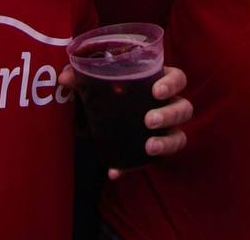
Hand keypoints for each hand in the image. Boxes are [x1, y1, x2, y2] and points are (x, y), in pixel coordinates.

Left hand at [57, 64, 192, 178]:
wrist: (93, 119)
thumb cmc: (103, 92)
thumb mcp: (91, 84)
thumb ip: (79, 78)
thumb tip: (65, 78)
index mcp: (157, 81)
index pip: (177, 78)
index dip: (172, 84)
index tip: (156, 92)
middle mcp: (167, 105)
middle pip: (184, 107)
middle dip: (169, 114)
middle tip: (148, 120)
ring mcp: (163, 131)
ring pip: (180, 136)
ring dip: (167, 142)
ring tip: (149, 147)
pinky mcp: (152, 151)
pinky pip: (152, 163)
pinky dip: (133, 168)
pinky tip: (115, 172)